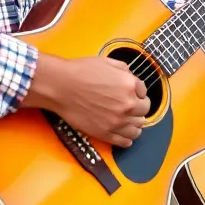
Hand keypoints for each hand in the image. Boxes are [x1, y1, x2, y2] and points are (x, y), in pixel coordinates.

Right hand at [24, 54, 149, 147]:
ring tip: (128, 121)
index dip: (138, 93)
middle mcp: (127, 105)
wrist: (60, 86)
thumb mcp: (108, 62)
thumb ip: (124, 70)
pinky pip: (125, 141)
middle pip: (143, 111)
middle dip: (138, 107)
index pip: (144, 93)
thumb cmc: (81, 71)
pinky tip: (125, 135)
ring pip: (137, 129)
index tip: (131, 94)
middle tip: (129, 106)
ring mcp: (117, 121)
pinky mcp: (104, 133)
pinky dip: (128, 139)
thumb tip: (130, 77)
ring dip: (135, 124)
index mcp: (130, 85)